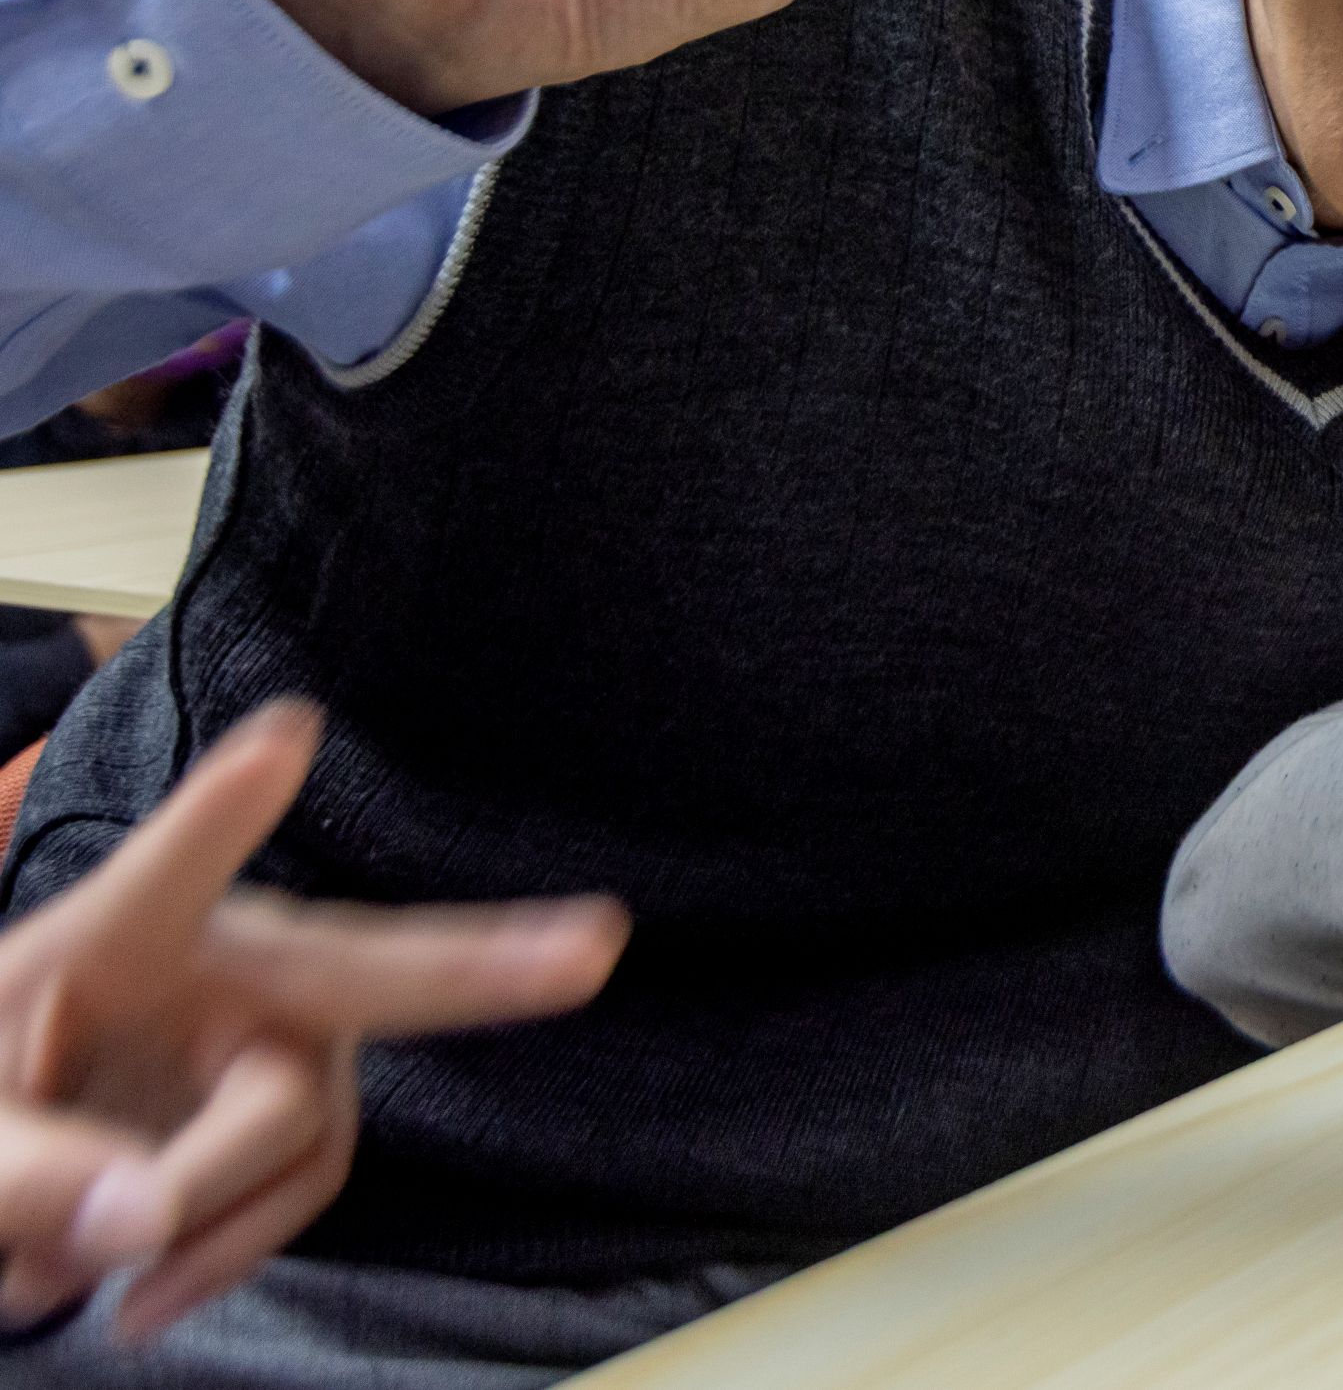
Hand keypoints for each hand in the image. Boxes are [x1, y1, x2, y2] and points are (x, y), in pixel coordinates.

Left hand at [0, 703, 624, 1342]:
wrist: (1, 1161)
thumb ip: (30, 1177)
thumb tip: (140, 1224)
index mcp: (113, 938)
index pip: (170, 869)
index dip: (227, 809)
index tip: (288, 733)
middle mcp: (224, 965)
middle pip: (354, 975)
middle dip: (481, 962)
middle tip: (593, 948)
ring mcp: (277, 1036)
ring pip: (301, 1128)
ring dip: (206, 1218)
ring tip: (89, 1285)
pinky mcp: (299, 1104)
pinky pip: (303, 1185)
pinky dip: (225, 1251)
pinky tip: (144, 1301)